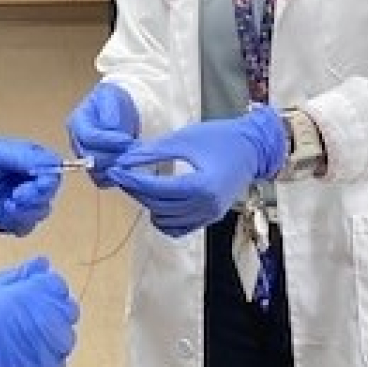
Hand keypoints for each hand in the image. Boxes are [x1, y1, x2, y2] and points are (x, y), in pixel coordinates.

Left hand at [0, 137, 63, 234]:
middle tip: (16, 197)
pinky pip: (27, 226)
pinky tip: (3, 216)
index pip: (53, 171)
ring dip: (25, 211)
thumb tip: (51, 165)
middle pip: (49, 193)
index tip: (33, 183)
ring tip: (7, 206)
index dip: (47, 180)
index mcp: (29, 160)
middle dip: (34, 198)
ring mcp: (22, 200)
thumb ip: (24, 157)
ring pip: (41, 211)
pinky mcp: (12, 218)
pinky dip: (17, 223)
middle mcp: (30, 180)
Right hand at [0, 257, 78, 366]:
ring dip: (51, 335)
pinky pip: (55, 365)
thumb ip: (21, 275)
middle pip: (67, 313)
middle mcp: (52, 324)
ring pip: (64, 340)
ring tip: (25, 337)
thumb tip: (42, 264)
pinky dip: (46, 360)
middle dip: (52, 310)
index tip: (30, 293)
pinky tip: (26, 356)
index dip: (44, 288)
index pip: (58, 286)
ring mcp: (49, 353)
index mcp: (40, 297)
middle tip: (27, 314)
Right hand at [66, 81, 139, 185]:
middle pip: (90, 157)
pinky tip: (127, 168)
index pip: (89, 137)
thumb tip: (111, 129)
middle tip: (132, 151)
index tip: (128, 139)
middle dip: (114, 156)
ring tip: (131, 159)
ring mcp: (84, 157)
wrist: (119, 111)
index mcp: (77, 122)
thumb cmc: (114, 102)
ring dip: (115, 167)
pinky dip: (114, 177)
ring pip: (95, 171)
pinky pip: (101, 180)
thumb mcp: (111, 97)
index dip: (109, 140)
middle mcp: (77, 142)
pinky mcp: (94, 168)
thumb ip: (109, 113)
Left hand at [105, 106, 287, 236]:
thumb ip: (152, 152)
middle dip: (136, 190)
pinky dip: (163, 218)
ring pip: (164, 219)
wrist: (252, 149)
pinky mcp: (209, 219)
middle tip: (121, 173)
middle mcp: (206, 206)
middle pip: (157, 205)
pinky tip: (157, 200)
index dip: (132, 180)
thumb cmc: (219, 138)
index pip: (156, 189)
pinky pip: (177, 228)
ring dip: (148, 204)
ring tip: (139, 184)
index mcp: (201, 186)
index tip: (115, 169)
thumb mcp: (183, 139)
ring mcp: (208, 216)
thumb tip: (123, 160)